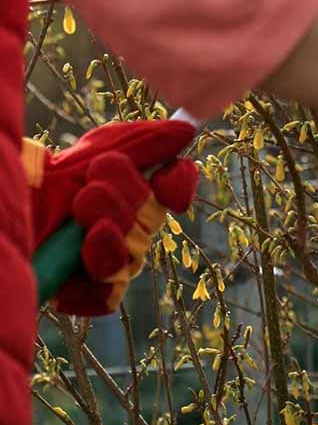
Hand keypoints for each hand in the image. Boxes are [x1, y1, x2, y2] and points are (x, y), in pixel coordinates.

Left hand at [27, 119, 197, 314]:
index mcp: (143, 192)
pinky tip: (76, 258)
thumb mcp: (101, 147)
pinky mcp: (92, 294)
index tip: (162, 178)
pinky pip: (108, 295)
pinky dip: (92, 275)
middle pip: (152, 218)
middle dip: (120, 196)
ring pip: (133, 255)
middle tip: (88, 185)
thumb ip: (146, 140)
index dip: (178, 184)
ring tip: (78, 216)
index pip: (176, 188)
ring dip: (107, 229)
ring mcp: (116, 263)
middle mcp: (135, 229)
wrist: (21, 204)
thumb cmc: (59, 176)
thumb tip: (188, 130)